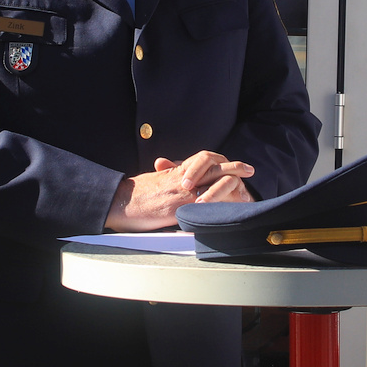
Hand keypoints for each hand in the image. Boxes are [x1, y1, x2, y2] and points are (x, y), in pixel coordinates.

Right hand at [105, 151, 255, 230]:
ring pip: (211, 179)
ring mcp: (179, 192)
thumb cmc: (133, 195)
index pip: (202, 160)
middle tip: (249, 170)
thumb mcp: (154, 183)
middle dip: (233, 167)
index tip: (233, 165)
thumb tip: (180, 184)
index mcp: (174, 171)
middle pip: (212, 165)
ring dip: (231, 182)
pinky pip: (202, 202)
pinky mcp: (177, 207)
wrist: (118, 201)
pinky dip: (218, 202)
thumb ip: (168, 180)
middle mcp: (180, 178)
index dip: (220, 161)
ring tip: (246, 186)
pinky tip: (230, 206)